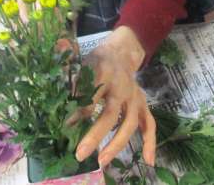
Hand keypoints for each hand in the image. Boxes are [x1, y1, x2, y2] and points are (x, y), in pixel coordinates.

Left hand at [75, 26, 155, 167]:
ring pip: (130, 123)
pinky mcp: (143, 103)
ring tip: (101, 161)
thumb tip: (63, 112)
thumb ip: (74, 86)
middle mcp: (122, 85)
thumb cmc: (97, 62)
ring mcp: (135, 96)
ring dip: (116, 144)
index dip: (78, 113)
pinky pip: (150, 124)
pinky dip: (150, 142)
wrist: (121, 53)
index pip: (90, 96)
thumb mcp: (83, 66)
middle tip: (80, 154)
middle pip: (110, 114)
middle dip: (95, 135)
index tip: (65, 129)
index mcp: (103, 72)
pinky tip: (148, 161)